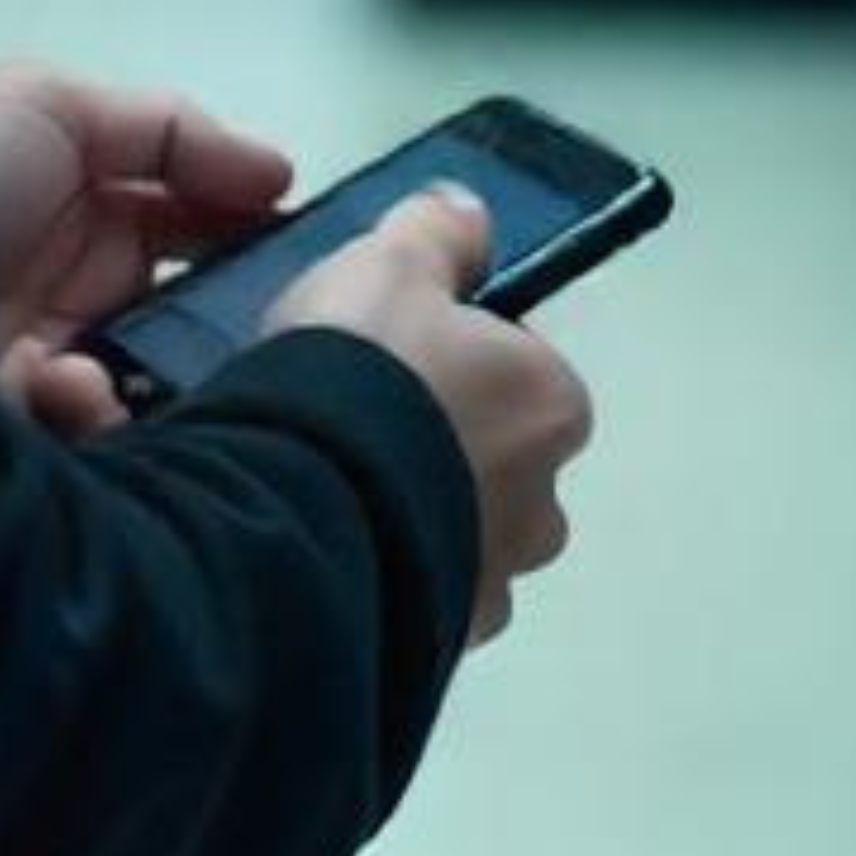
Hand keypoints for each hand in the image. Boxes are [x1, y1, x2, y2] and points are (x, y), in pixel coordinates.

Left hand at [0, 60, 292, 437]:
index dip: (242, 233)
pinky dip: (91, 419)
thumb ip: (167, 129)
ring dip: (153, 375)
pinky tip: (62, 388)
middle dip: (216, 324)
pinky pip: (92, 447)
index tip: (301, 243)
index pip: (184, 230)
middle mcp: (58, 296)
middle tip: (259, 321)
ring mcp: (34, 373)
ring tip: (129, 353)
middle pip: (176, 318)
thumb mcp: (46, 105)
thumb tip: (277, 171)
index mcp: (70, 216)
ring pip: (147, 390)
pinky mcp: (15, 442)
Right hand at [261, 185, 593, 647]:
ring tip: (328, 494)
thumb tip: (468, 213)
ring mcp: (491, 583)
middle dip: (444, 451)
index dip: (457, 358)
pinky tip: (322, 546)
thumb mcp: (389, 264)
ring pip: (460, 541)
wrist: (304, 509)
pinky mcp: (437, 642)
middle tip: (357, 424)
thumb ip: (438, 233)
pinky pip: (413, 597)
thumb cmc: (363, 372)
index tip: (392, 354)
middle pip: (499, 464)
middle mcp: (544, 504)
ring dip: (413, 522)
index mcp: (551, 405)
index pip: (523, 371)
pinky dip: (381, 576)